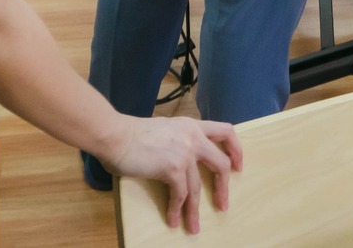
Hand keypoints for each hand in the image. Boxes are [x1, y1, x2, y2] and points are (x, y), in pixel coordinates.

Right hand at [107, 115, 243, 233]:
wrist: (115, 135)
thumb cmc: (131, 133)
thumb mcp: (163, 128)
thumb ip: (176, 138)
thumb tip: (175, 155)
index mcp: (191, 125)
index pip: (225, 131)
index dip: (235, 149)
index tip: (237, 165)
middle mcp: (193, 137)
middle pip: (221, 163)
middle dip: (223, 186)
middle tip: (222, 203)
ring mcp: (185, 153)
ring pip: (198, 187)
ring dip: (195, 211)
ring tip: (193, 227)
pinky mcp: (173, 168)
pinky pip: (180, 195)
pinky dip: (176, 210)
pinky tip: (173, 220)